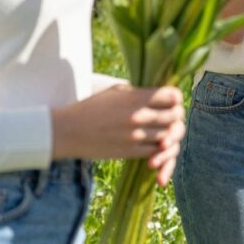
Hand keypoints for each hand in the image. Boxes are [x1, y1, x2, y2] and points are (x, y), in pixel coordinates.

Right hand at [51, 84, 185, 185]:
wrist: (68, 131)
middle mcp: (138, 116)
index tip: (172, 100)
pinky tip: (155, 143)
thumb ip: (140, 92)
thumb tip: (162, 94)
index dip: (175, 98)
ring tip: (164, 129)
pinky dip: (159, 148)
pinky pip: (155, 151)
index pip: (172, 96)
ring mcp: (135, 135)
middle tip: (171, 116)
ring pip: (167, 135)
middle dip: (175, 115)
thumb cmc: (92, 107)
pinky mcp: (130, 151)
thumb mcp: (116, 91)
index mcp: (135, 98)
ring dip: (169, 133)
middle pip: (174, 116)